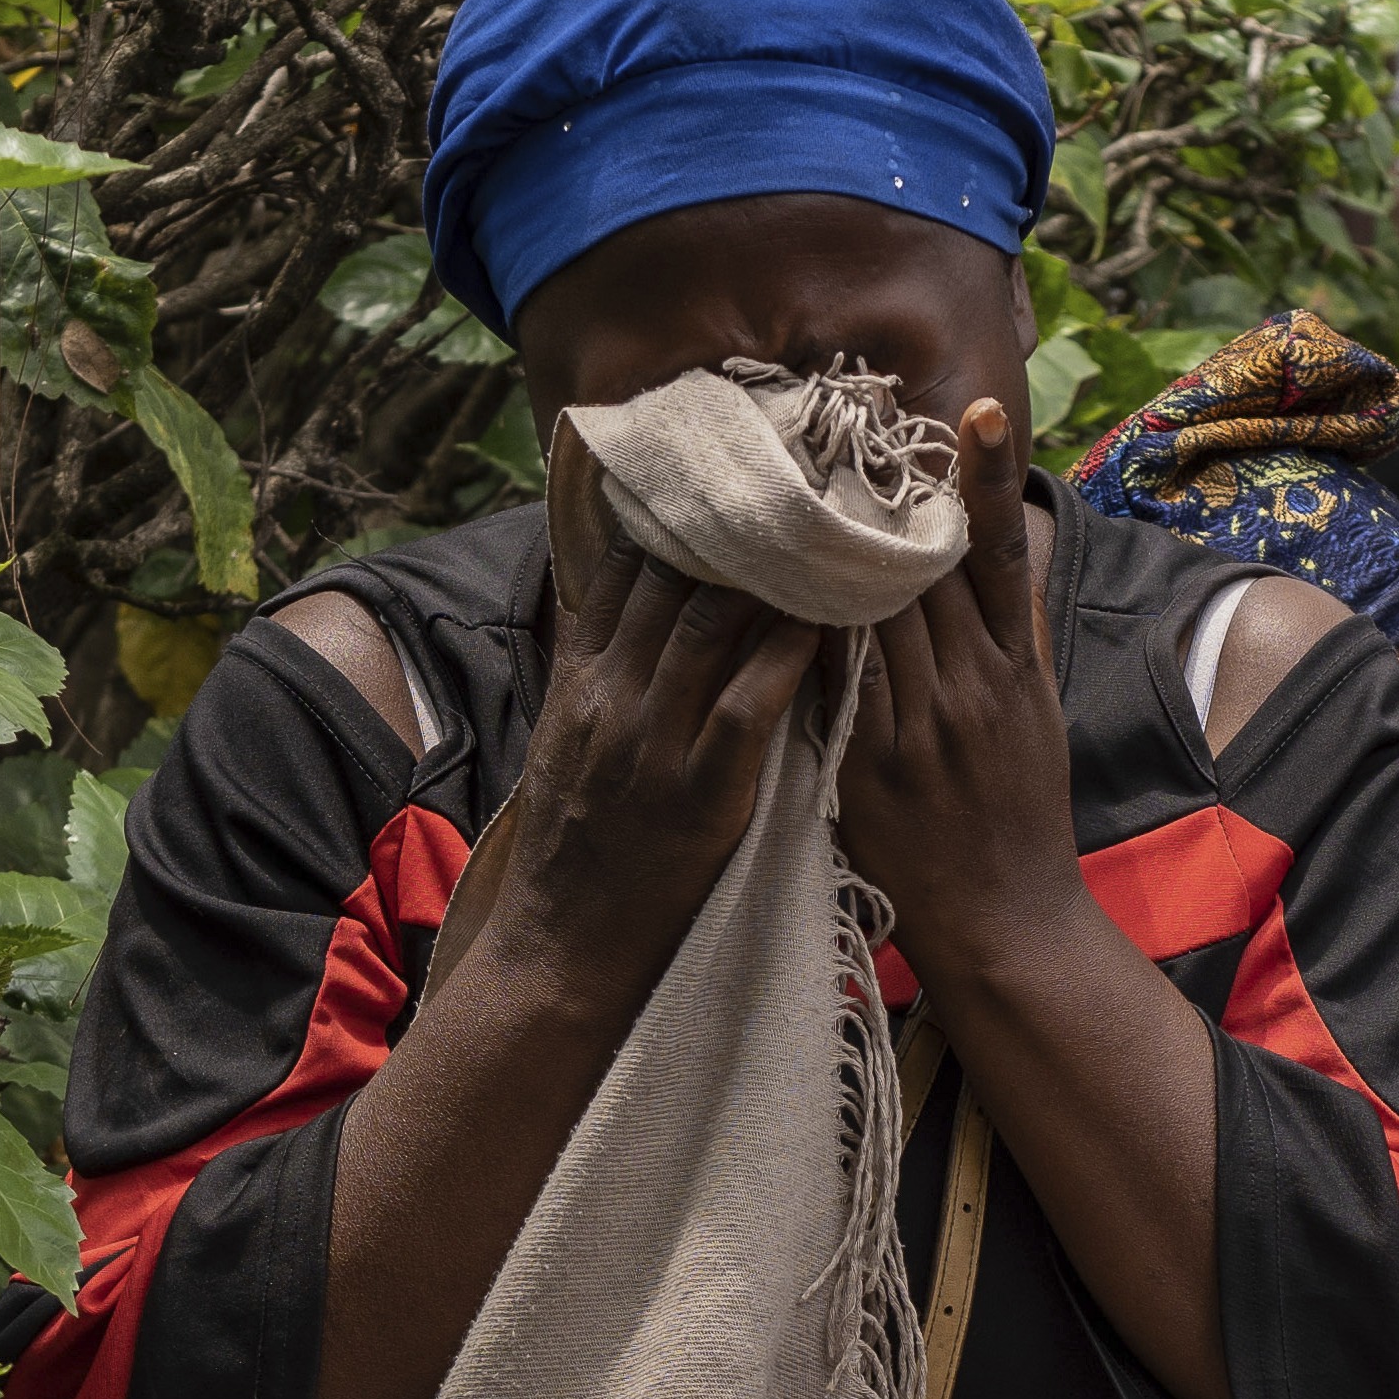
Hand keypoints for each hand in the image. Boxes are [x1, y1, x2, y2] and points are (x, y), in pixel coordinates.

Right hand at [476, 415, 830, 1023]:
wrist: (563, 950)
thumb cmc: (582, 854)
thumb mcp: (569, 744)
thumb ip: (597, 670)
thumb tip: (615, 600)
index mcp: (583, 678)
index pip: (623, 563)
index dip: (671, 501)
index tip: (720, 448)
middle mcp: (613, 694)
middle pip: (672, 573)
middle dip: (734, 512)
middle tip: (796, 456)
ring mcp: (655, 740)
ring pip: (714, 622)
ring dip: (776, 566)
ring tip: (831, 514)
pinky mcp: (702, 790)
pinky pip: (752, 702)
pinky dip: (793, 653)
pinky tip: (835, 615)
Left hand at [833, 397, 1074, 981]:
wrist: (1007, 922)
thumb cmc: (1019, 815)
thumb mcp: (1037, 718)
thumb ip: (1011, 639)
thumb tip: (997, 562)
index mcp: (1015, 670)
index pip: (997, 554)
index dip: (985, 479)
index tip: (971, 409)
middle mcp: (971, 687)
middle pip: (921, 568)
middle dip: (880, 498)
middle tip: (836, 421)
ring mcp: (919, 725)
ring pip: (868, 612)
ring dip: (826, 550)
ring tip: (787, 479)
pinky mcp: (870, 764)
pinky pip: (829, 679)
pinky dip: (800, 628)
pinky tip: (766, 582)